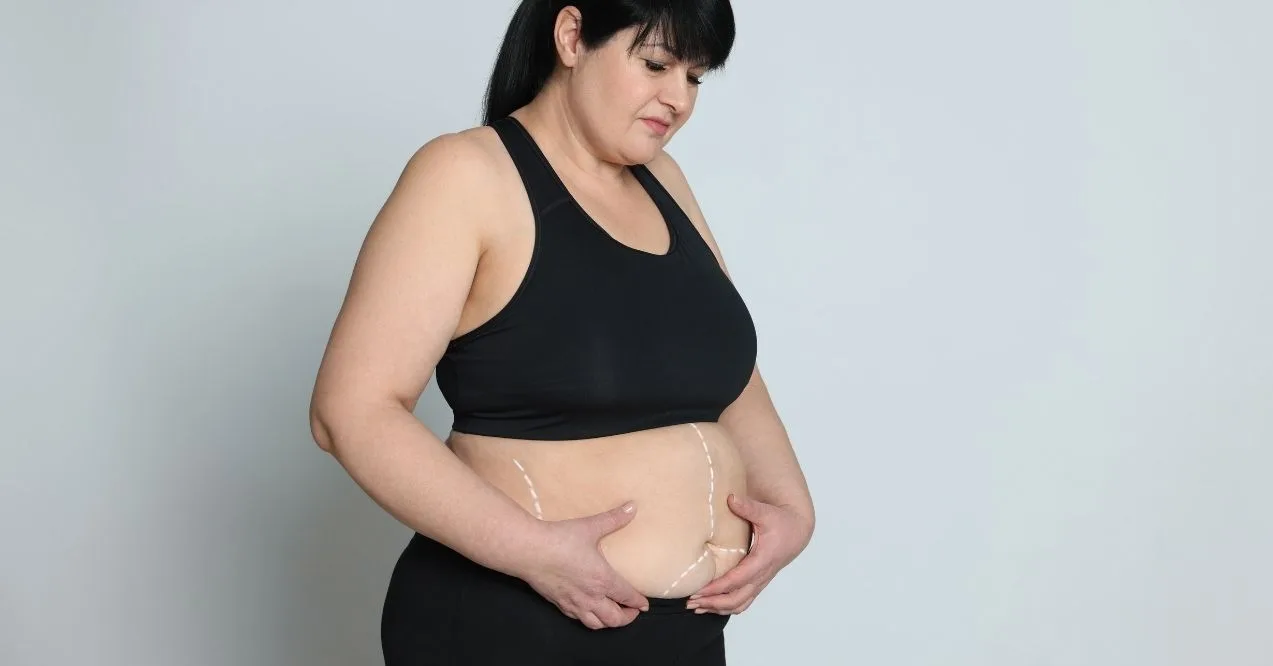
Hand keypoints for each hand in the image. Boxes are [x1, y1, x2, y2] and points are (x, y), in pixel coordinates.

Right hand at [517, 501, 649, 629]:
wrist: (530, 551)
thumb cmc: (560, 540)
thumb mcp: (590, 527)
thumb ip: (613, 518)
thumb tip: (632, 507)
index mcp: (603, 580)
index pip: (627, 596)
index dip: (638, 602)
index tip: (644, 605)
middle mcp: (590, 596)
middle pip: (614, 618)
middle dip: (627, 618)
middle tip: (632, 612)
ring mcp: (574, 603)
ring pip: (596, 624)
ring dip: (608, 623)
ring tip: (612, 617)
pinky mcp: (558, 603)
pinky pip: (577, 619)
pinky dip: (588, 619)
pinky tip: (587, 612)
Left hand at [685, 493, 811, 614]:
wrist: (797, 532)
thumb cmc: (781, 522)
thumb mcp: (766, 512)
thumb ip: (748, 507)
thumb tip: (731, 498)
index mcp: (762, 560)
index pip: (737, 580)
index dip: (717, 588)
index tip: (698, 591)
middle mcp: (761, 575)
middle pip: (736, 598)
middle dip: (712, 602)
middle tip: (690, 601)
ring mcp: (760, 582)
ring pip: (739, 604)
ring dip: (717, 608)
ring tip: (696, 607)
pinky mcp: (758, 583)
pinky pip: (742, 602)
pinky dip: (726, 607)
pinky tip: (710, 606)